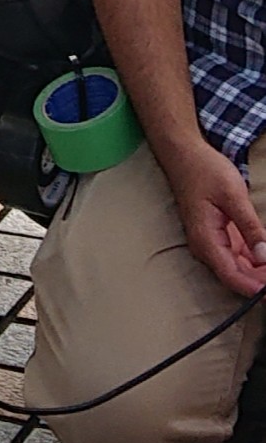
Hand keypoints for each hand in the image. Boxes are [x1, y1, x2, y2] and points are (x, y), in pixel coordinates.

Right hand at [167, 139, 265, 298]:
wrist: (184, 155)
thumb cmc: (205, 170)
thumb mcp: (233, 195)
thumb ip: (250, 227)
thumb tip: (265, 256)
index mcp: (206, 240)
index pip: (233, 276)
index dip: (256, 287)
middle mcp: (207, 247)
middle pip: (237, 276)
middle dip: (261, 281)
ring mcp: (213, 243)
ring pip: (240, 269)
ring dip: (260, 272)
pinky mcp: (220, 237)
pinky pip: (239, 257)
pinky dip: (256, 260)